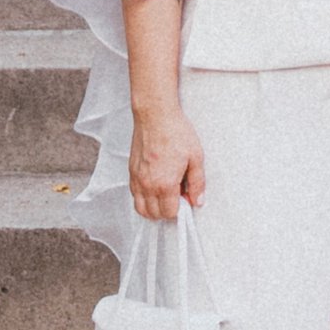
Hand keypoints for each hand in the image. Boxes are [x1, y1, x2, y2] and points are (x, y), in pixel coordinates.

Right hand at [129, 104, 206, 219]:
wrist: (155, 115)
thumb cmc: (175, 132)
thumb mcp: (196, 157)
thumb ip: (197, 183)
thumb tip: (198, 200)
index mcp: (165, 183)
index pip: (170, 213)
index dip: (181, 209)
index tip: (186, 199)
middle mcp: (148, 185)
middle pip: (154, 214)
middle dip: (167, 211)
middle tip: (177, 197)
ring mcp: (137, 179)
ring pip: (141, 208)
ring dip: (153, 209)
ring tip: (165, 196)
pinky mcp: (131, 172)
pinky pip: (134, 195)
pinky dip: (143, 198)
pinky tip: (154, 187)